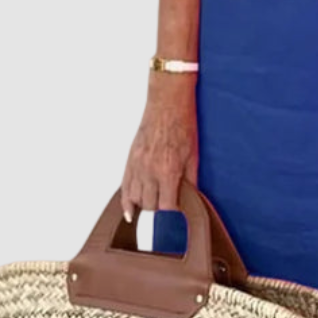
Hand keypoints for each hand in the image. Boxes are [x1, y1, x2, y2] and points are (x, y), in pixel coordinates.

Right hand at [120, 73, 198, 222]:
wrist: (167, 105)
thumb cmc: (182, 125)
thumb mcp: (193, 156)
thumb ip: (191, 180)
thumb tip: (191, 198)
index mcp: (168, 171)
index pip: (167, 206)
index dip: (173, 212)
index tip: (177, 213)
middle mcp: (150, 172)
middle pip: (150, 205)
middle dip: (160, 208)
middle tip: (167, 204)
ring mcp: (137, 167)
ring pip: (135, 199)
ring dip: (144, 205)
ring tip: (153, 204)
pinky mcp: (130, 161)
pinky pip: (124, 187)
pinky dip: (126, 201)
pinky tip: (129, 211)